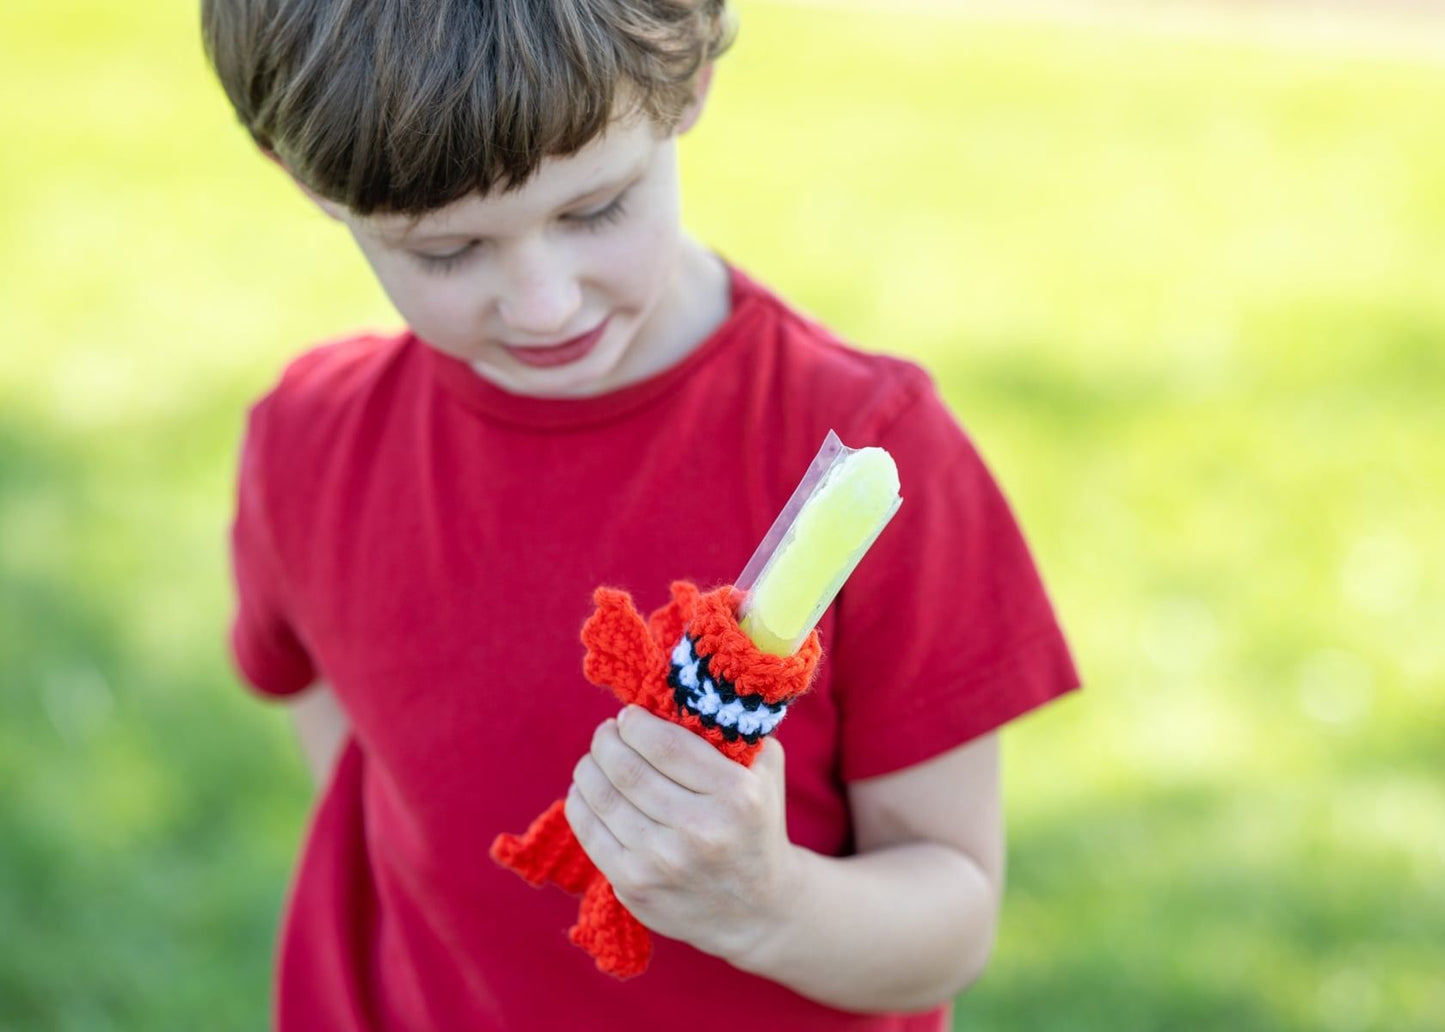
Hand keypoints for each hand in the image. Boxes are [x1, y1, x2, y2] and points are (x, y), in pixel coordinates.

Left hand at [564, 704, 801, 964]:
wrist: (757, 909)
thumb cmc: (756, 824)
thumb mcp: (764, 771)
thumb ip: (731, 729)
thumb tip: (677, 693)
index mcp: (735, 796)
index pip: (663, 744)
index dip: (634, 723)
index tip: (629, 717)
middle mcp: (699, 831)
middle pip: (627, 769)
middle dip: (606, 740)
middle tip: (607, 732)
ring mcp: (663, 863)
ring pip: (602, 798)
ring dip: (589, 767)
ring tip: (596, 758)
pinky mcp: (635, 886)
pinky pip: (590, 831)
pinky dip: (580, 801)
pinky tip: (587, 789)